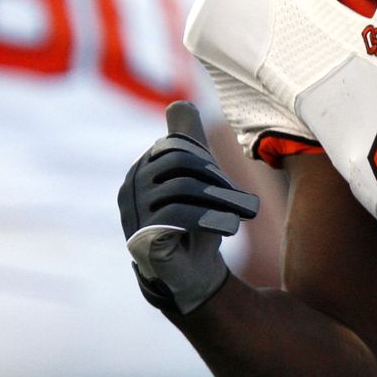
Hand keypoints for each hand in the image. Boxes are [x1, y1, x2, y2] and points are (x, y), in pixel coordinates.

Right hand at [118, 101, 259, 314]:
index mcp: (143, 170)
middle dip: (218, 181)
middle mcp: (130, 189)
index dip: (207, 161)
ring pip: (183, 190)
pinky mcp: (142, 239)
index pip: (176, 147)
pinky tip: (228, 228)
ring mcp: (132, 215)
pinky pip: (177, 216)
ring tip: (244, 215)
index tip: (225, 184)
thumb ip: (190, 142)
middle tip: (246, 203)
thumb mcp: (197, 177)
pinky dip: (210, 218)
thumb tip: (181, 103)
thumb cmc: (195, 221)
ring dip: (223, 201)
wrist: (191, 273)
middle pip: (180, 166)